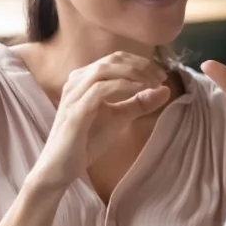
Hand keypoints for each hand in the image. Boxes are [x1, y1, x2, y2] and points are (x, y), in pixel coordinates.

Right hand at [30, 52, 170, 191]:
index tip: (161, 75)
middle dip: (141, 66)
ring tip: (153, 83)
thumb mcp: (119, 118)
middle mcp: (76, 81)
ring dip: (134, 73)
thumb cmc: (86, 140)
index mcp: (85, 78)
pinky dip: (124, 86)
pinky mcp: (76, 111)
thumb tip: (165, 89)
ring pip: (106, 69)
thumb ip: (139, 103)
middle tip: (161, 77)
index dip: (141, 63)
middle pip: (113, 60)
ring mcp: (74, 94)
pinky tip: (140, 91)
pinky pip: (101, 89)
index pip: (116, 58)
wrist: (60, 167)